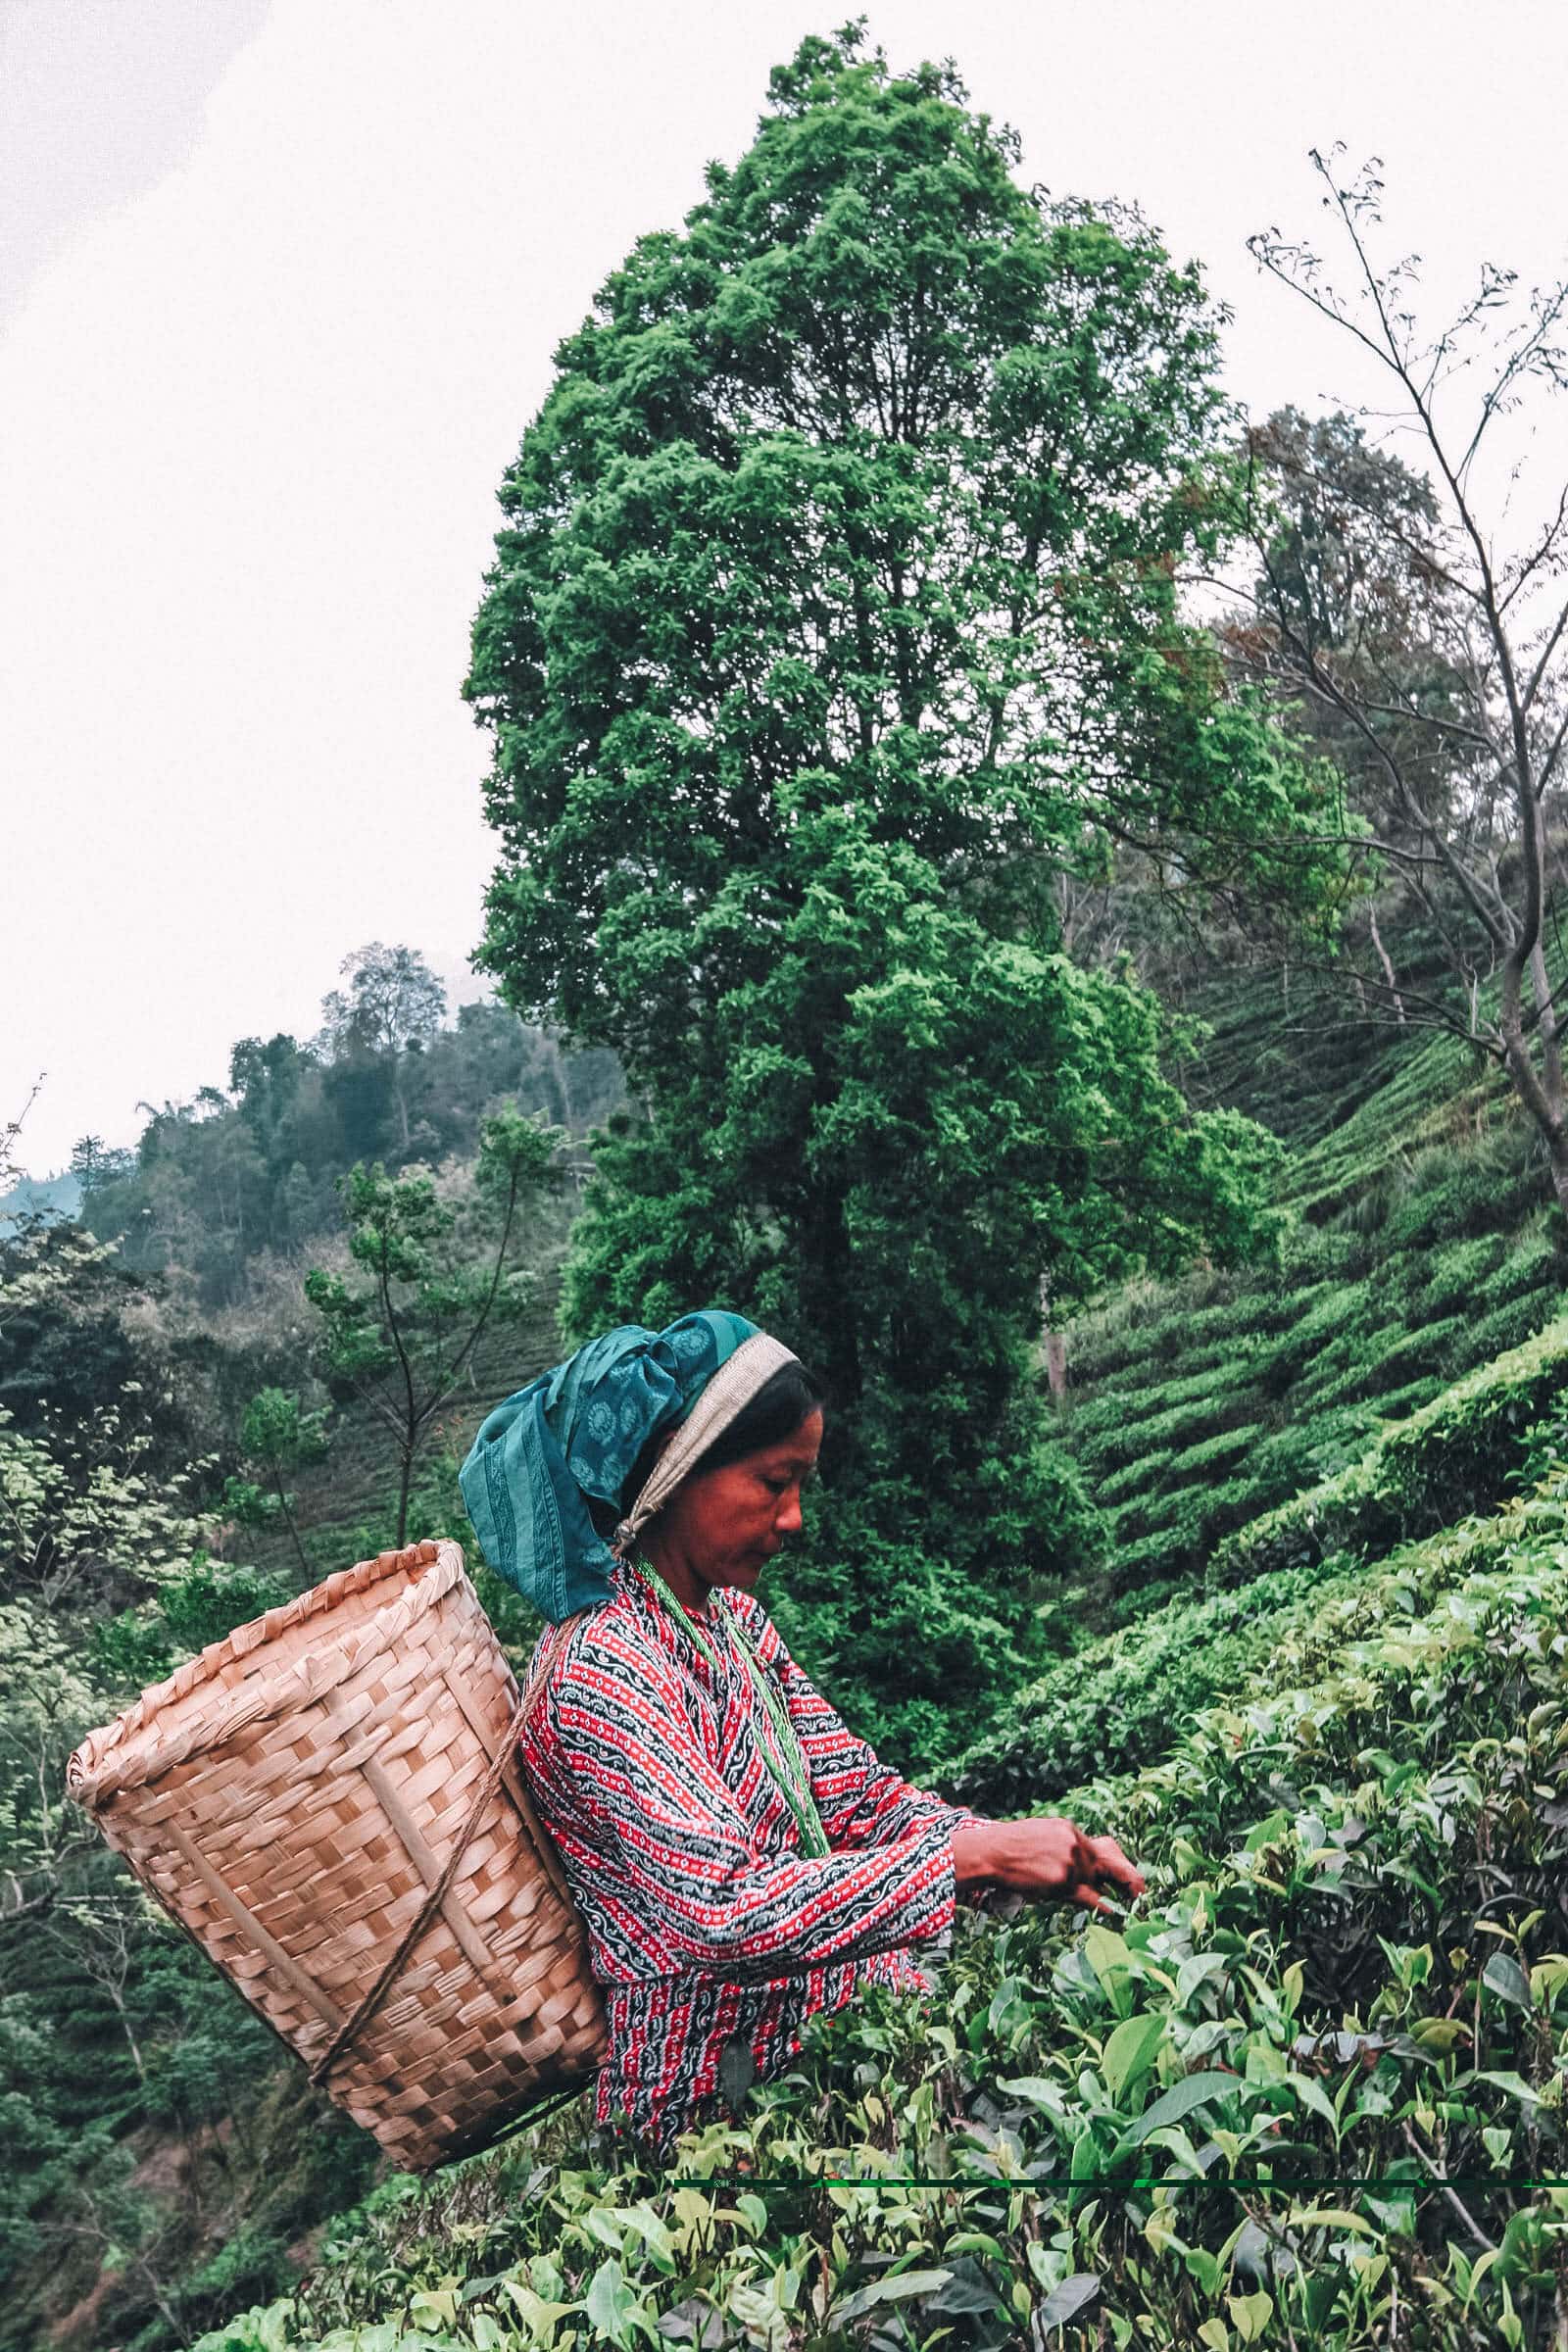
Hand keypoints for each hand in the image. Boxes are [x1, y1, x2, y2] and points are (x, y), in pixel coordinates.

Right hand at [952, 1818, 1144, 1912]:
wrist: (990, 1853)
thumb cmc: (1008, 1849)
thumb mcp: (1040, 1838)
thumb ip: (1063, 1849)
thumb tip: (1079, 1867)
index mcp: (1068, 1830)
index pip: (1101, 1847)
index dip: (1117, 1863)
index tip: (1128, 1876)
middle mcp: (1074, 1842)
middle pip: (1109, 1862)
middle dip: (1128, 1877)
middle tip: (1141, 1892)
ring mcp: (1070, 1861)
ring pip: (1094, 1882)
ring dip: (1103, 1893)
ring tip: (1115, 1901)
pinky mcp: (1063, 1880)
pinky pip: (1088, 1896)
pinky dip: (1103, 1905)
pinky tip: (1114, 1913)